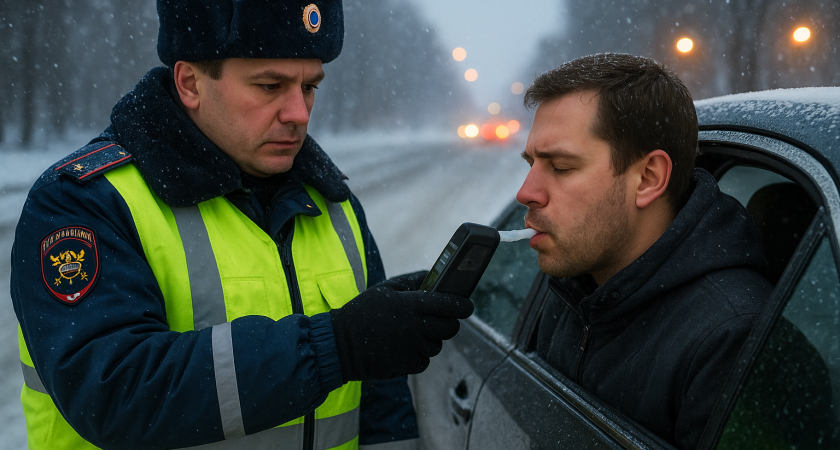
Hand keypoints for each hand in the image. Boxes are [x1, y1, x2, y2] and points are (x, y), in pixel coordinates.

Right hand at [329, 271, 473, 380]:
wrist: (340, 344)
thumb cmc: (363, 312)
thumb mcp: (385, 289)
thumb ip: (413, 281)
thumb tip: (434, 275)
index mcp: (411, 304)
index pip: (449, 304)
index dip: (463, 305)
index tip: (467, 306)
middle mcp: (414, 327)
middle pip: (450, 328)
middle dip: (451, 323)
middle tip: (443, 320)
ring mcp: (411, 348)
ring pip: (437, 345)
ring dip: (431, 339)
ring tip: (414, 333)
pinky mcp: (406, 365)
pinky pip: (424, 361)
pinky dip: (419, 355)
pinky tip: (403, 347)